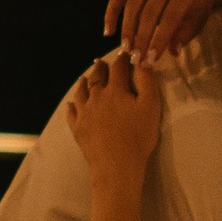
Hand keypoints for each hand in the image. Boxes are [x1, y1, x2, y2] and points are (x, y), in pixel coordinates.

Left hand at [66, 50, 163, 175]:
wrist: (116, 166)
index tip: (126, 54)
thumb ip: (147, 81)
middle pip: (96, 77)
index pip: (118, 68)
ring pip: (81, 92)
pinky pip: (71, 113)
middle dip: (101, 68)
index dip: (123, 59)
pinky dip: (71, 106)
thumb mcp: (150, 106)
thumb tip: (143, 60)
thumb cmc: (138, 137)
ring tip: (84, 78)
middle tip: (102, 63)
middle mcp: (96, 97)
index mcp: (115, 90)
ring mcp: (84, 113)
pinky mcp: (77, 128)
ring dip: (84, 83)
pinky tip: (71, 104)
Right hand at [104, 0, 221, 66]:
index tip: (150, 61)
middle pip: (148, 13)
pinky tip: (109, 31)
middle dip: (140, 38)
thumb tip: (171, 52)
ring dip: (127, 29)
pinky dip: (111, 13)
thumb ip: (183, 36)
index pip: (169, 20)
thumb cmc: (197, 6)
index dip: (158, 41)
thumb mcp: (197, 21)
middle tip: (136, 59)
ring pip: (132, 5)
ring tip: (126, 49)